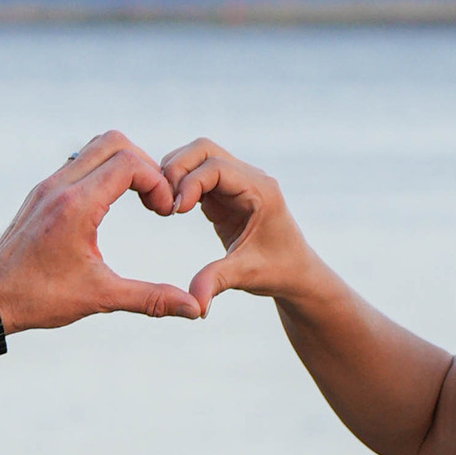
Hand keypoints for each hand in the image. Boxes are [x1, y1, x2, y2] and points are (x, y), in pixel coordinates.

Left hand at [0, 130, 200, 332]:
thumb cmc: (40, 298)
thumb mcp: (100, 298)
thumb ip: (150, 298)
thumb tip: (194, 309)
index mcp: (76, 206)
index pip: (129, 163)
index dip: (157, 182)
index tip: (163, 212)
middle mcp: (60, 186)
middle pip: (115, 142)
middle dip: (145, 165)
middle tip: (153, 201)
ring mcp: (48, 185)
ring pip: (95, 147)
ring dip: (124, 164)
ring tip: (137, 199)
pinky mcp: (42, 191)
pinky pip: (80, 162)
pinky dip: (104, 171)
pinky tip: (112, 204)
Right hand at [160, 138, 314, 314]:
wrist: (295, 272)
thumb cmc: (277, 271)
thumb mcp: (246, 275)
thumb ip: (216, 281)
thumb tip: (194, 304)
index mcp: (260, 190)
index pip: (216, 167)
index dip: (189, 182)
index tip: (174, 212)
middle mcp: (249, 178)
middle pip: (203, 149)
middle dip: (176, 169)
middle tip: (161, 203)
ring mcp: (236, 182)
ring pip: (196, 158)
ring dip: (174, 175)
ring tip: (162, 207)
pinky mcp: (224, 192)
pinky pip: (195, 175)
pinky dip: (178, 185)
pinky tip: (169, 209)